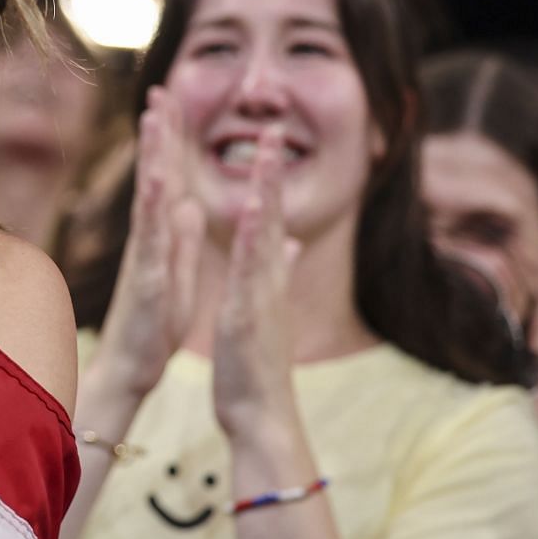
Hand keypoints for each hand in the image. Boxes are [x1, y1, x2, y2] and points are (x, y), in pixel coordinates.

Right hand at [90, 87, 202, 397]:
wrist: (131, 368)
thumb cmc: (153, 324)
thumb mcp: (177, 273)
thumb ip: (184, 238)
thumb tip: (191, 204)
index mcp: (163, 238)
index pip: (169, 179)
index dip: (172, 142)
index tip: (174, 101)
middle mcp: (149, 240)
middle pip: (154, 176)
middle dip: (158, 134)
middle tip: (160, 90)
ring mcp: (143, 257)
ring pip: (148, 199)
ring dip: (151, 160)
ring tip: (154, 121)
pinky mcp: (145, 281)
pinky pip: (150, 241)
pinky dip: (155, 211)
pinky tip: (159, 184)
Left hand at [212, 126, 303, 444]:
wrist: (259, 412)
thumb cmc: (254, 360)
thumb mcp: (260, 305)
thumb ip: (274, 269)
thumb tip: (290, 240)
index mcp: (264, 275)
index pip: (267, 217)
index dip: (265, 178)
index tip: (263, 138)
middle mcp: (268, 278)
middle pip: (273, 214)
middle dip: (271, 170)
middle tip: (272, 126)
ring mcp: (261, 294)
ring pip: (266, 235)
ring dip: (268, 193)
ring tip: (267, 154)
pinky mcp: (247, 313)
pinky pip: (251, 272)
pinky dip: (254, 241)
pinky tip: (256, 214)